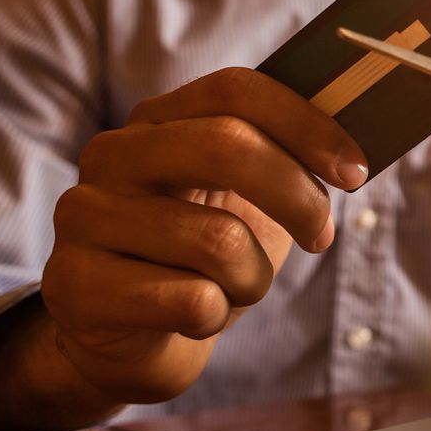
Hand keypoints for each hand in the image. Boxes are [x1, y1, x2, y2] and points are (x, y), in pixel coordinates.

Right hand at [43, 67, 366, 403]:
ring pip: (218, 240)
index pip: (236, 90)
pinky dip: (214, 315)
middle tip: (321, 236)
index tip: (354, 170)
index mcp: (159, 120)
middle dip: (296, 197)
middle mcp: (114, 154)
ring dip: (252, 278)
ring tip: (232, 287)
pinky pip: (189, 299)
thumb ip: (287, 157)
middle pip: (226, 145)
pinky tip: (191, 315)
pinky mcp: (73, 283)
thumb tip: (357, 145)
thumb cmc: (203, 260)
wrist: (130, 340)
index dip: (305, 124)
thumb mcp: (249, 200)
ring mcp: (84, 216)